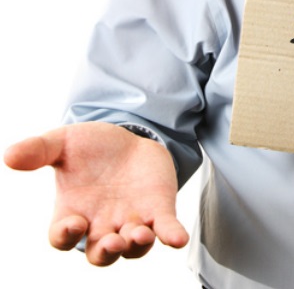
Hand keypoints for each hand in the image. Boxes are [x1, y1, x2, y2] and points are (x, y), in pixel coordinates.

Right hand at [4, 122, 188, 264]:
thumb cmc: (92, 147)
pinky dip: (172, 236)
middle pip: (100, 254)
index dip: (67, 236)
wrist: (130, 137)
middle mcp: (101, 224)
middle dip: (106, 252)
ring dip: (136, 245)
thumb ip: (39, 150)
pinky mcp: (158, 211)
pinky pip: (165, 230)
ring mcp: (132, 220)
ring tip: (139, 234)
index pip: (64, 238)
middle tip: (112, 242)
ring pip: (132, 249)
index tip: (74, 223)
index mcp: (73, 213)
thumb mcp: (64, 143)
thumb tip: (9, 156)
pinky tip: (178, 239)